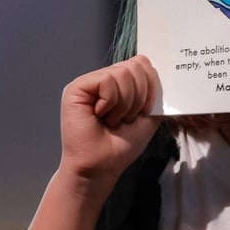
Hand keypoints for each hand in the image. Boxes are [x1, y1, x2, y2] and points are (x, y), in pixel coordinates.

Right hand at [59, 55, 161, 186]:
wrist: (102, 166)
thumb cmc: (122, 144)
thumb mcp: (148, 115)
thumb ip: (152, 90)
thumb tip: (153, 67)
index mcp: (121, 83)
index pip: (141, 63)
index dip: (150, 85)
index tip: (144, 110)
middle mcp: (104, 78)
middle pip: (135, 65)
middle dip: (139, 96)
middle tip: (126, 118)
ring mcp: (90, 82)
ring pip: (123, 72)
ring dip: (125, 103)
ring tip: (113, 119)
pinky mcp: (76, 88)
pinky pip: (107, 80)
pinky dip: (111, 101)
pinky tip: (100, 115)